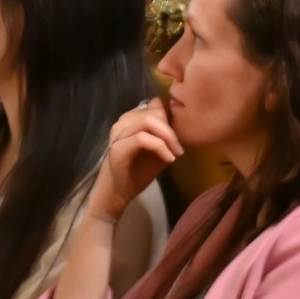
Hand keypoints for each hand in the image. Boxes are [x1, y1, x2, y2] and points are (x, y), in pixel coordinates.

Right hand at [85, 99, 181, 223]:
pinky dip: (160, 146)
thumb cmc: (137, 172)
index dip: (171, 116)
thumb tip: (182, 124)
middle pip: (154, 110)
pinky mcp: (118, 148)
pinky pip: (142, 138)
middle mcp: (123, 122)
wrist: (117, 194)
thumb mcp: (157, 150)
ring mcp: (118, 133)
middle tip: (179, 148)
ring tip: (176, 153)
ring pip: (147, 120)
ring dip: (167, 136)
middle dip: (171, 128)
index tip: (180, 134)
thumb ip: (166, 135)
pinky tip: (169, 159)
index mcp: (132, 119)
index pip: (155, 104)